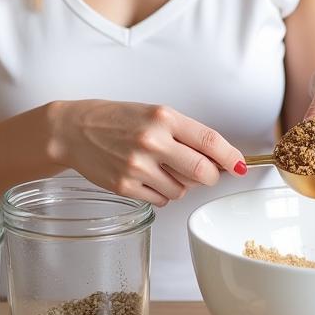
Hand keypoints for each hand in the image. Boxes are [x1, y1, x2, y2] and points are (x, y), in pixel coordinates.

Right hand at [51, 100, 247, 206]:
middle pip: (202, 172)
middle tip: (206, 174)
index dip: (231, 156)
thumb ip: (184, 134)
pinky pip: (161, 200)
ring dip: (181, 185)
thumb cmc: (116, 119)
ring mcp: (137, 166)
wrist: (73, 131)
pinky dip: (161, 193)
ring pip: (182, 190)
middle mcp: (152, 141)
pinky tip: (147, 177)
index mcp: (163, 118)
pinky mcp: (124, 186)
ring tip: (160, 168)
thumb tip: (218, 160)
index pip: (209, 140)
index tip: (240, 165)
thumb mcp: (152, 114)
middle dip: (211, 177)